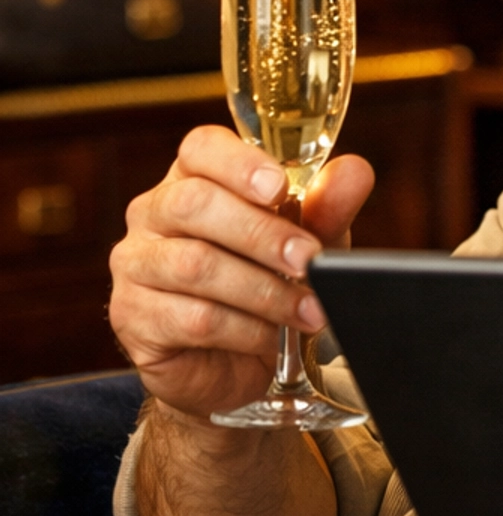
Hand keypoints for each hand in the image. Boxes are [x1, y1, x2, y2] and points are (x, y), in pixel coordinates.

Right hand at [109, 126, 373, 422]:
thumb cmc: (266, 284)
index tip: (279, 187)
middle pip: (194, 203)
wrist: (234, 366)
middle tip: (308, 260)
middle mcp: (154, 213)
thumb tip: (354, 172)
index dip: (239, 162)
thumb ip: (326, 207)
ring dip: (263, 290)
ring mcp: (136, 264)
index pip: (201, 148)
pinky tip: (272, 338)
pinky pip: (192, 318)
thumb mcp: (306, 242)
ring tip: (307, 310)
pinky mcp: (134, 317)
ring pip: (195, 265)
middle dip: (261, 233)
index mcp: (194, 178)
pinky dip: (244, 330)